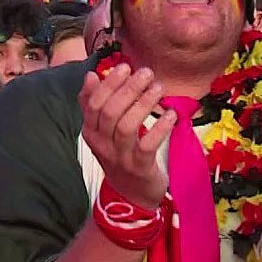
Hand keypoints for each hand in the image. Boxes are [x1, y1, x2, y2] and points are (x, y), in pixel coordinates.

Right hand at [79, 63, 174, 209]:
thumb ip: (94, 104)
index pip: (94, 104)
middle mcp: (102, 145)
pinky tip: (171, 115)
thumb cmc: (119, 155)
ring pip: (127, 126)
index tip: (125, 66)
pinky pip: (147, 145)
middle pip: (110, 112)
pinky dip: (159, 128)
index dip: (109, 84)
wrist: (130, 195)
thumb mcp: (103, 131)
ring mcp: (120, 157)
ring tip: (158, 88)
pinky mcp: (139, 168)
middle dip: (128, 89)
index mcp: (91, 132)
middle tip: (146, 73)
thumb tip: (90, 75)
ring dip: (143, 104)